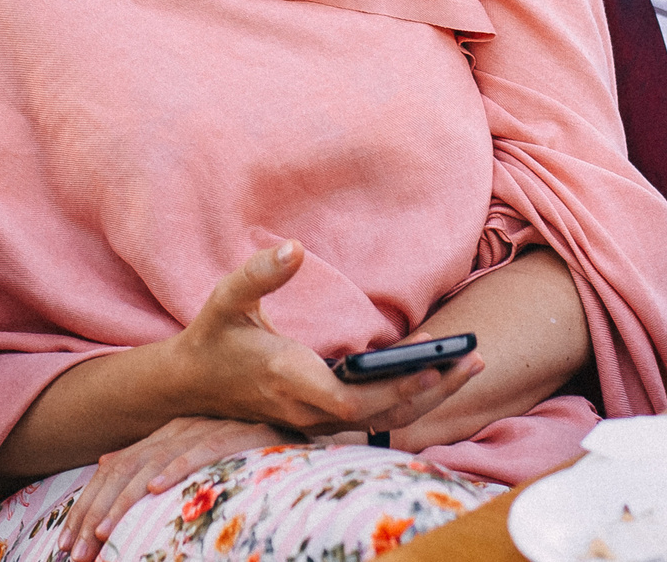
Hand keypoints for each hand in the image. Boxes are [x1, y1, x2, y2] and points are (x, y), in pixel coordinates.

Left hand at [59, 418, 287, 561]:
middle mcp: (179, 429)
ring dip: (125, 501)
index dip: (88, 508)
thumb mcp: (191, 452)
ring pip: (154, 465)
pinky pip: (202, 450)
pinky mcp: (237, 434)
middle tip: (76, 552)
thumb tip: (105, 461)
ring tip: (104, 532)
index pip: (115, 472)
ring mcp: (206, 429)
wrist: (296, 420)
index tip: (68, 547)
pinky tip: (158, 490)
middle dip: (96, 514)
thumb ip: (152, 457)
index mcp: (164, 436)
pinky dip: (178, 469)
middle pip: (125, 472)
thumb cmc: (244, 444)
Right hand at [164, 241, 482, 437]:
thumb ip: (259, 274)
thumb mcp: (227, 298)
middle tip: (474, 358)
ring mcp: (315, 419)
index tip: (432, 365)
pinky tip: (434, 373)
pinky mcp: (320, 417)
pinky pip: (373, 416)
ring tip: (467, 363)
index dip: (394, 389)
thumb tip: (294, 248)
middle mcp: (306, 408)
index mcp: (288, 378)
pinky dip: (407, 399)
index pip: (350, 400)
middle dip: (431, 389)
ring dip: (426, 396)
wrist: (192, 384)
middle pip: (380, 414)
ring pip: (381, 420)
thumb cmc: (214, 336)